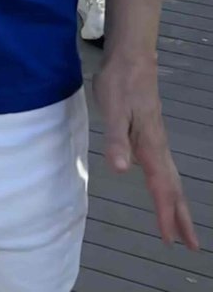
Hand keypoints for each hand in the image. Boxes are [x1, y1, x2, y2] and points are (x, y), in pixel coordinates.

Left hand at [95, 53, 199, 248]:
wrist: (132, 58)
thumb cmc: (120, 83)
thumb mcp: (113, 109)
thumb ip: (116, 139)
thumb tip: (121, 169)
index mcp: (150, 146)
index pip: (161, 188)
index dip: (165, 215)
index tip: (170, 240)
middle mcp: (157, 147)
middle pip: (173, 189)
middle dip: (181, 218)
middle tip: (191, 246)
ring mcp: (155, 141)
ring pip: (171, 179)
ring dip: (176, 204)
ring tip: (180, 225)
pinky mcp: (150, 133)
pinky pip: (164, 169)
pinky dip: (167, 186)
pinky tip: (162, 187)